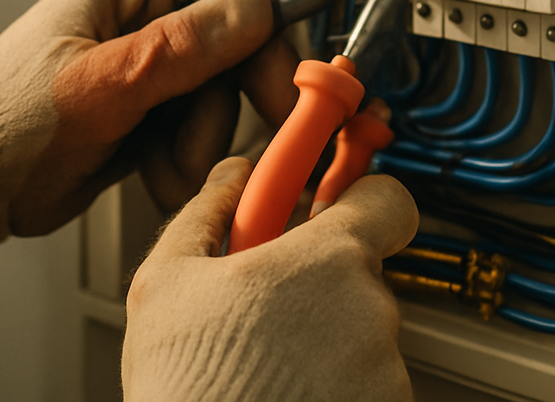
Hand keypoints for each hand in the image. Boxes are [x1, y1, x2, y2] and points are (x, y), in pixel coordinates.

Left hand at [0, 0, 299, 257]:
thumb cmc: (4, 128)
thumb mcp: (98, 87)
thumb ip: (178, 48)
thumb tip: (256, 10)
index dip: (261, 19)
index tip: (285, 72)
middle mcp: (140, 20)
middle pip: (230, 37)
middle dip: (238, 92)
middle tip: (266, 132)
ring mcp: (145, 68)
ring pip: (219, 90)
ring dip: (206, 137)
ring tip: (169, 169)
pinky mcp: (147, 112)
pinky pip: (197, 127)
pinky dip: (189, 158)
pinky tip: (158, 177)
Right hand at [122, 158, 418, 401]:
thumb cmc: (185, 393)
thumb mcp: (166, 282)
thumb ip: (207, 211)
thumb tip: (232, 175)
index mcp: (329, 261)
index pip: (388, 201)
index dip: (363, 199)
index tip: (341, 204)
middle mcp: (372, 314)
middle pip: (362, 272)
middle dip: (319, 283)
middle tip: (267, 306)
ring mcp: (386, 375)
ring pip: (361, 333)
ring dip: (324, 340)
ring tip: (265, 365)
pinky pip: (366, 384)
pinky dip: (333, 386)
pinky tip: (281, 395)